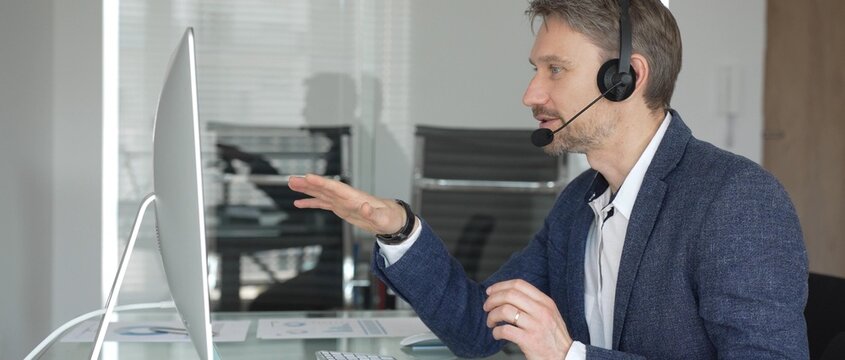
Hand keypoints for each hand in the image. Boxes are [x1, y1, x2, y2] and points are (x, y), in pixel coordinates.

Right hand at [288, 174, 407, 234]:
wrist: (392, 220)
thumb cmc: (389, 218)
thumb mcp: (383, 218)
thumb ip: (373, 213)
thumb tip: (365, 207)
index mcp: (355, 197)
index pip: (335, 187)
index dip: (322, 182)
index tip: (308, 176)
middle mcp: (346, 197)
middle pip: (324, 187)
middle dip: (308, 184)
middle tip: (292, 179)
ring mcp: (342, 202)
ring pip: (321, 193)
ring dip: (306, 189)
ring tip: (291, 185)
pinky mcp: (341, 208)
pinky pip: (322, 204)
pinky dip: (311, 202)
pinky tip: (299, 203)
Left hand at [484, 279, 572, 358]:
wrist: (565, 357)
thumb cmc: (554, 337)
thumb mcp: (550, 314)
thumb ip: (533, 303)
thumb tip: (508, 295)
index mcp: (545, 302)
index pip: (519, 284)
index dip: (500, 286)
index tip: (490, 291)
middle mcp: (541, 311)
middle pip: (510, 295)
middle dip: (492, 300)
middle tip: (487, 307)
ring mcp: (536, 325)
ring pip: (505, 311)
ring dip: (492, 316)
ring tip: (491, 322)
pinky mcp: (530, 340)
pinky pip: (505, 330)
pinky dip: (496, 332)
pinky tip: (497, 334)